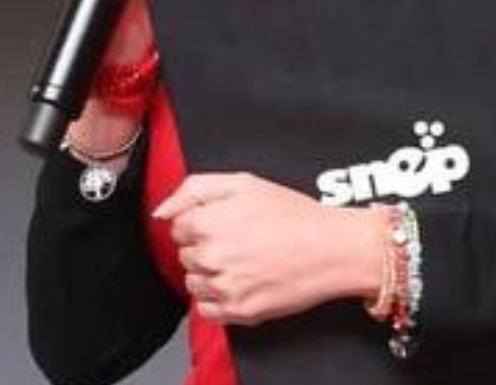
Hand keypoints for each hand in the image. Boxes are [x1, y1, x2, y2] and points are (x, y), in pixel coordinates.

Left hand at [154, 173, 387, 325]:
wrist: (334, 249)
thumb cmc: (295, 214)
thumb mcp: (245, 183)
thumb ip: (195, 189)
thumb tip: (161, 212)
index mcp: (208, 222)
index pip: (179, 228)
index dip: (204, 223)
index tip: (229, 223)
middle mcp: (211, 256)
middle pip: (186, 255)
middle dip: (208, 247)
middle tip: (243, 241)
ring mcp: (224, 286)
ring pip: (194, 283)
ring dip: (212, 274)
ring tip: (246, 262)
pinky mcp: (238, 311)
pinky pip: (206, 310)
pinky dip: (219, 299)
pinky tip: (244, 282)